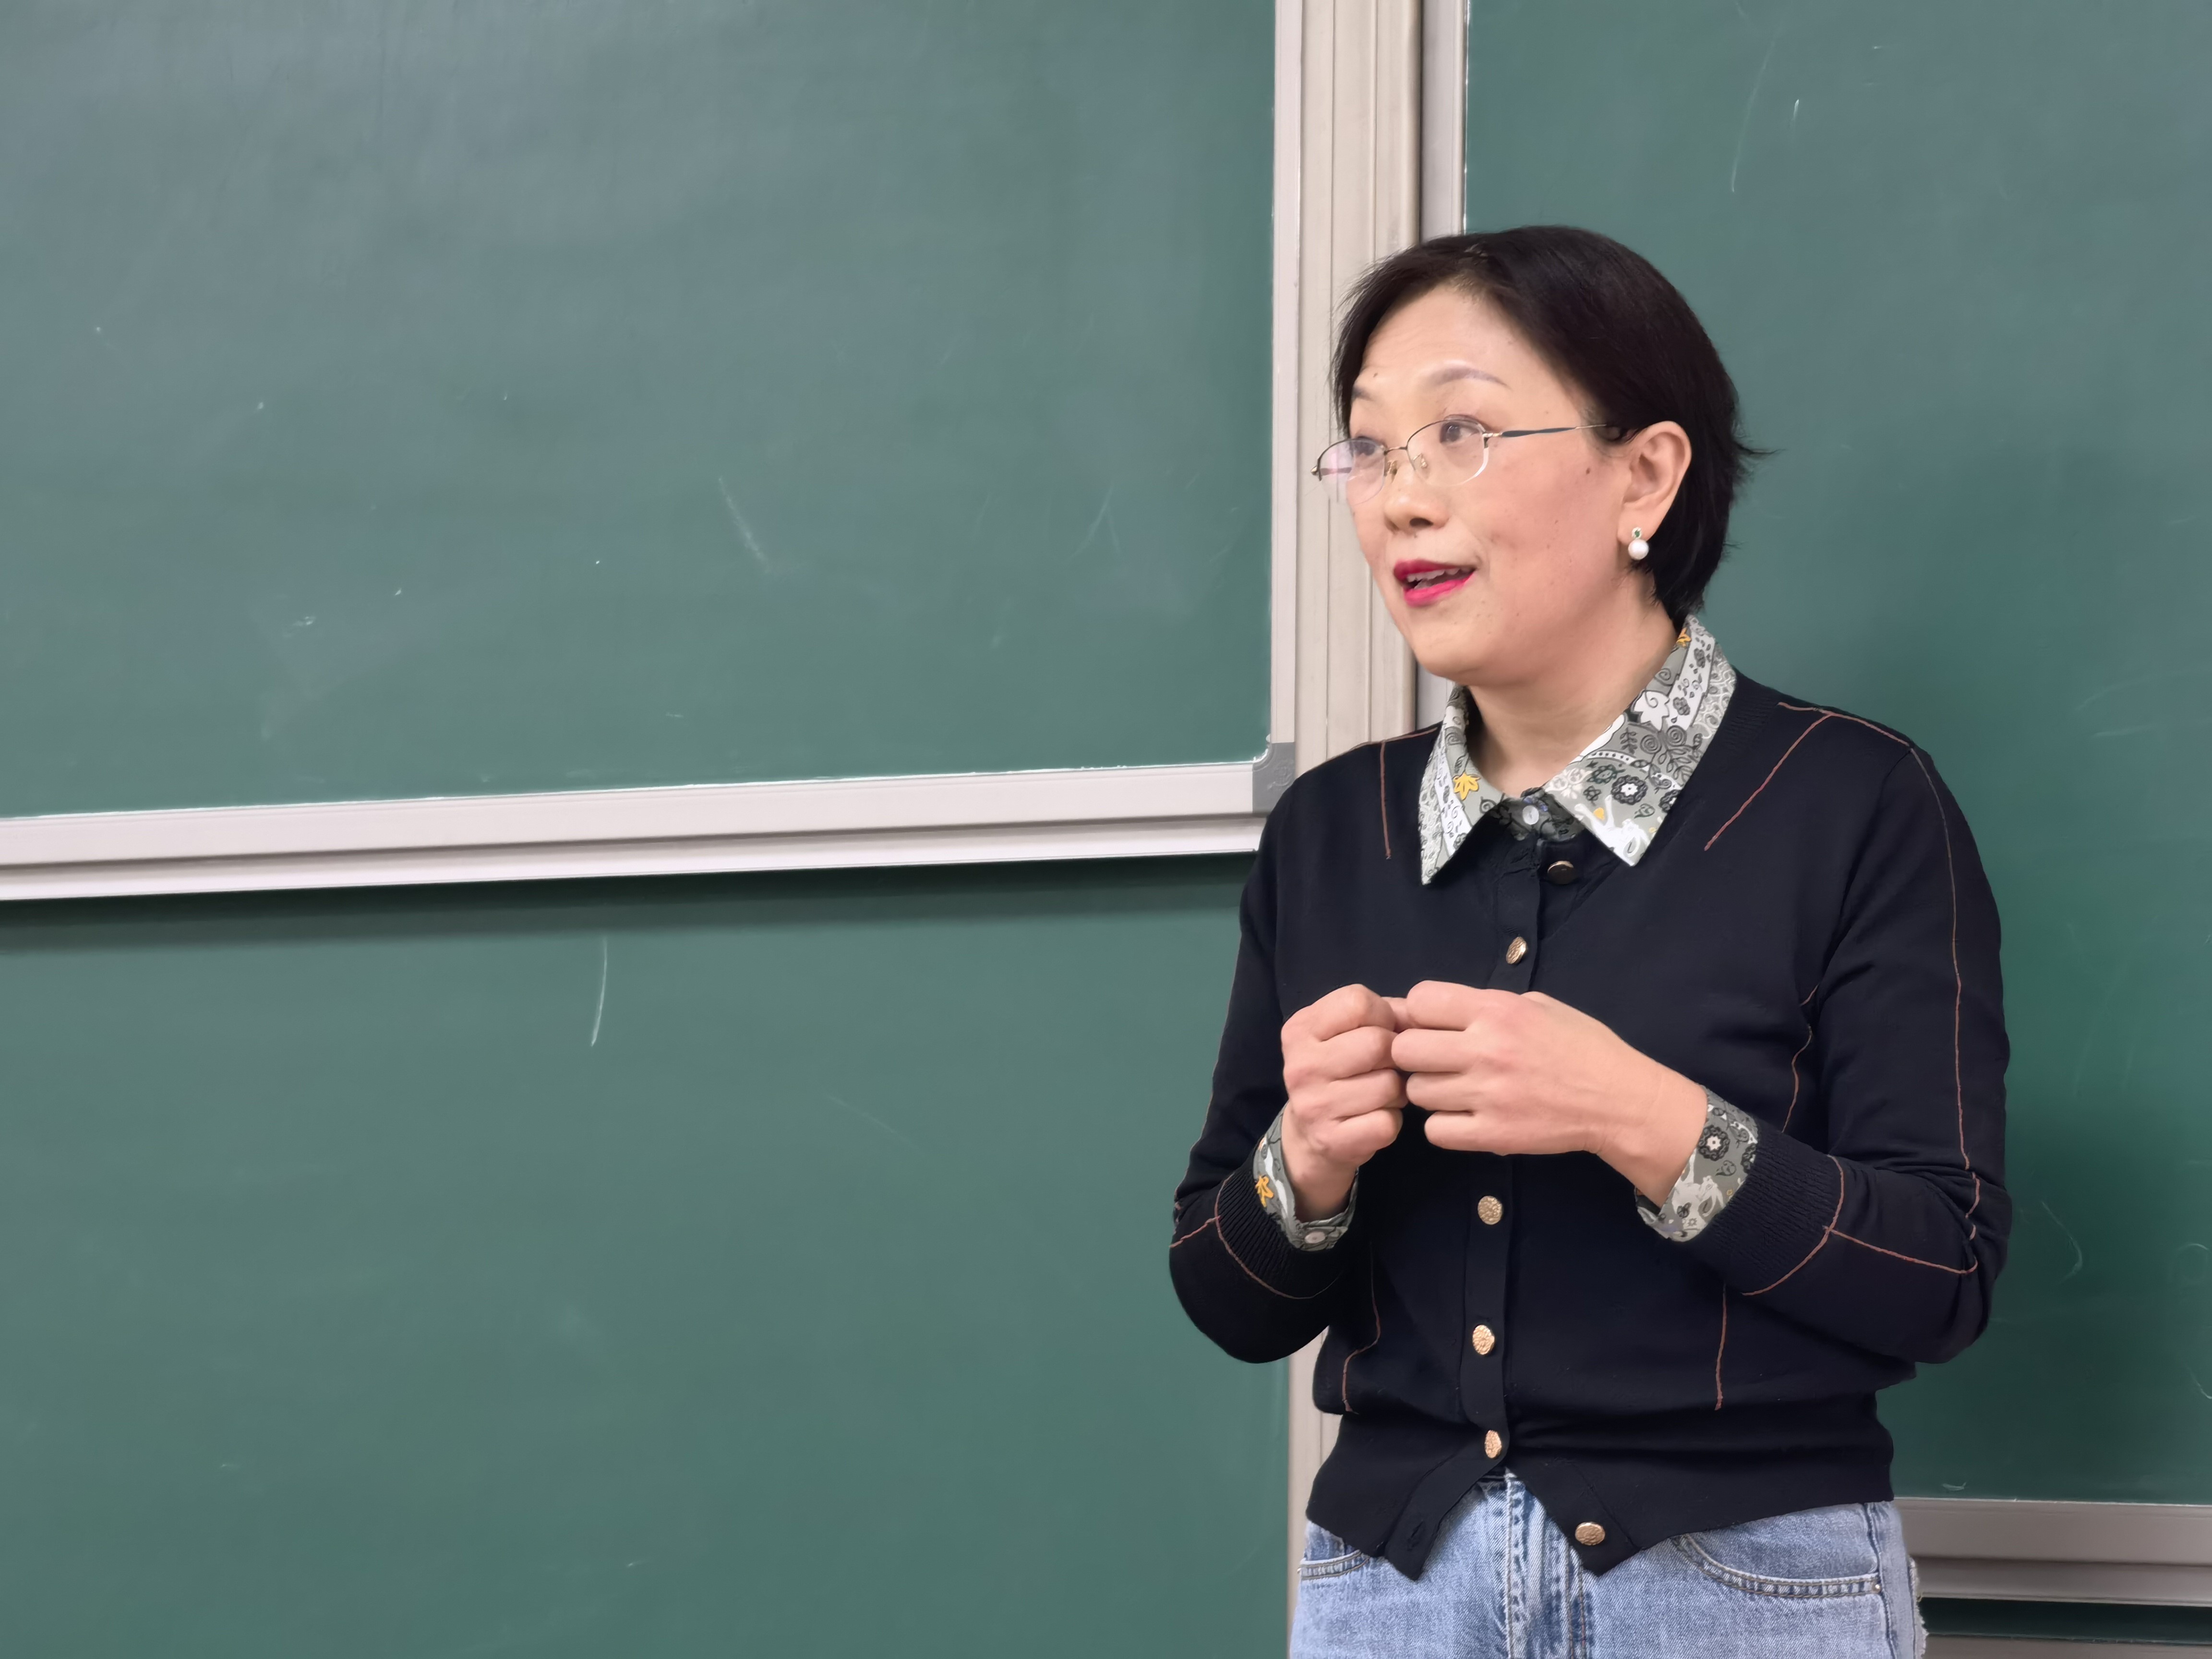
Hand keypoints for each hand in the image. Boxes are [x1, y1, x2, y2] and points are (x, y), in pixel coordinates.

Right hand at [1278, 985, 1408, 1218]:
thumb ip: (1384, 1013)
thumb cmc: (1338, 1071)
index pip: (1357, 1002)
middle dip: (1393, 1055)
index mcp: (1300, 1029)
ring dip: (1396, 1091)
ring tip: (1381, 1094)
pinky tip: (1375, 1117)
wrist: (1308, 1135)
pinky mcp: (1332, 1140)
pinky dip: (1391, 1120)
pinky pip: (1387, 1122)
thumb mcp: (1345, 1032)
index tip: (1381, 1031)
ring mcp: (1313, 1106)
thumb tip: (1422, 1016)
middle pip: (1377, 1043)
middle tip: (1385, 1067)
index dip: (1383, 1015)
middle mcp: (1300, 1066)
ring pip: (1388, 1085)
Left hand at [1389, 981, 1706, 1202]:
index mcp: (1497, 1010)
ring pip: (1416, 1092)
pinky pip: (1435, 1131)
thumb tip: (1438, 1011)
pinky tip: (1464, 1117)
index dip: (1418, 1012)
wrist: (1620, 1101)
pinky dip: (1443, 1125)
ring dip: (1429, 1091)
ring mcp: (1487, 1095)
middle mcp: (1486, 1050)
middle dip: (1413, 1053)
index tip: (1432, 1024)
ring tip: (1454, 1090)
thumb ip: (1487, 1004)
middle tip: (1434, 1061)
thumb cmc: (1582, 1047)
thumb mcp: (1538, 1005)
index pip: (1419, 1000)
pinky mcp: (1492, 1135)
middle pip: (1405, 1050)